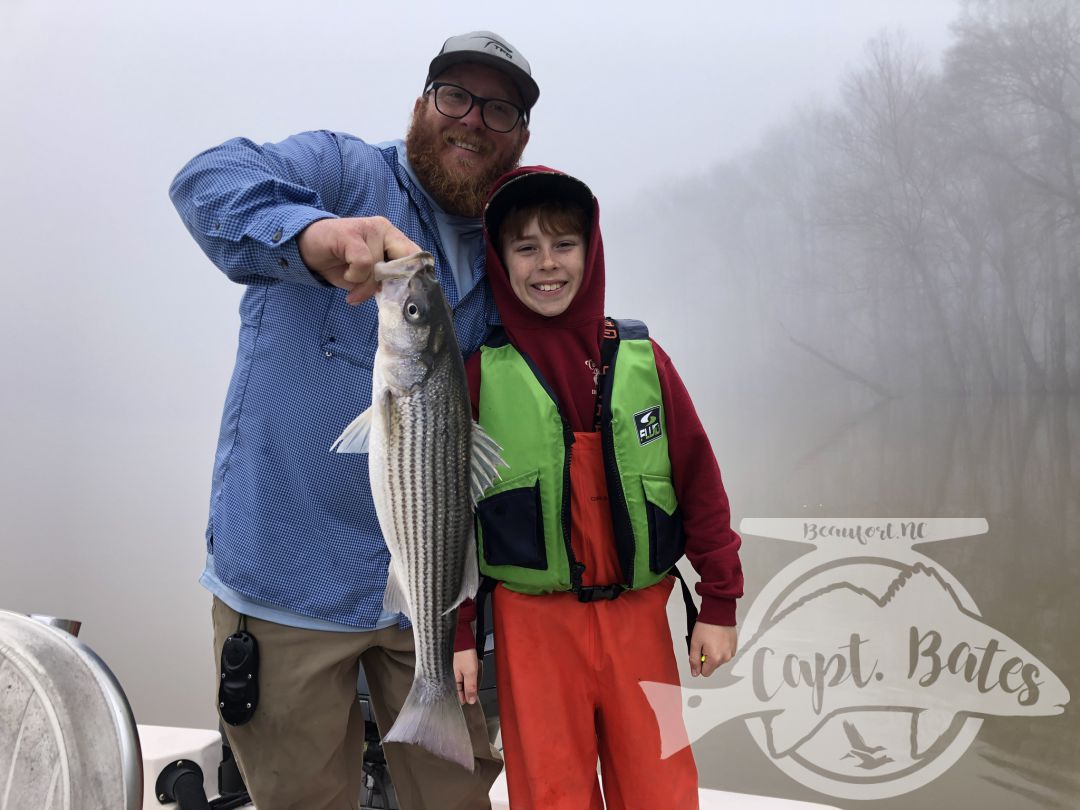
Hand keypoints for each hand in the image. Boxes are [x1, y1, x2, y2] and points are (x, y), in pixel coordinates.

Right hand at [297, 217, 420, 304]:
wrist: (306, 249)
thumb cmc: (339, 263)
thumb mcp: (367, 278)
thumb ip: (385, 282)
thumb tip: (402, 297)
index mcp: (393, 238)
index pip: (416, 256)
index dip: (414, 278)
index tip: (404, 296)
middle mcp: (384, 229)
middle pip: (401, 264)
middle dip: (389, 285)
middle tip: (373, 294)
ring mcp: (368, 228)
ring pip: (379, 267)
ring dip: (364, 284)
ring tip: (351, 282)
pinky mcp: (351, 233)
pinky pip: (363, 263)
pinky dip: (354, 276)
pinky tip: (346, 274)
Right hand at [453, 649, 479, 704]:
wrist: (464, 639)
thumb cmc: (464, 655)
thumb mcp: (470, 673)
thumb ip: (470, 687)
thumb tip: (471, 702)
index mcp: (453, 679)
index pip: (458, 693)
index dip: (464, 699)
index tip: (469, 704)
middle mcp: (453, 675)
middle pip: (460, 688)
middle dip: (466, 692)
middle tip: (472, 695)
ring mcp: (456, 669)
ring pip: (463, 681)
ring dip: (468, 683)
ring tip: (473, 685)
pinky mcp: (460, 663)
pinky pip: (465, 673)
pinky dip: (469, 676)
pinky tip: (472, 675)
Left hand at [689, 622, 736, 676]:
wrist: (718, 613)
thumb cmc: (707, 625)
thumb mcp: (695, 643)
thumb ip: (694, 660)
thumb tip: (695, 672)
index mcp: (715, 658)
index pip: (705, 673)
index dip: (699, 664)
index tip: (698, 653)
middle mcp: (725, 657)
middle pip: (712, 666)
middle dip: (707, 657)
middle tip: (704, 644)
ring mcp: (731, 652)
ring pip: (719, 660)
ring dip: (714, 653)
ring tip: (710, 640)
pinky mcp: (734, 647)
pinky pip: (725, 653)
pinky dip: (720, 648)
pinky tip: (716, 639)